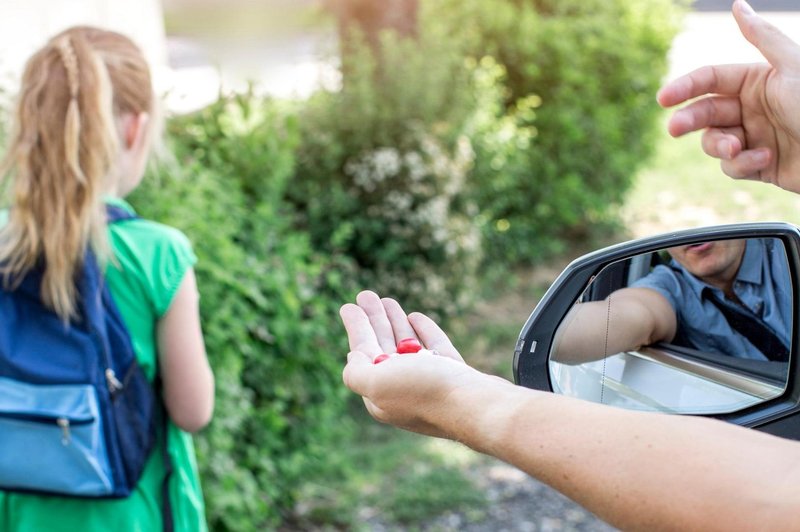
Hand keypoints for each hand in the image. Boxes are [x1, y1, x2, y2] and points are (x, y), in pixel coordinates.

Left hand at [340, 290, 494, 438]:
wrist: (479, 405)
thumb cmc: (427, 393)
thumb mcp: (378, 383)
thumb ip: (357, 371)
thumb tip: (354, 357)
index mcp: (381, 395)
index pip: (363, 355)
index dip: (356, 329)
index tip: (349, 306)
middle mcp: (403, 392)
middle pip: (383, 349)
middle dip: (373, 321)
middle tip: (366, 295)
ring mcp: (431, 384)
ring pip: (407, 348)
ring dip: (395, 323)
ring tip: (387, 300)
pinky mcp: (454, 376)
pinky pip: (435, 349)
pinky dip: (423, 332)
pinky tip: (416, 318)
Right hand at [657, 0, 799, 192]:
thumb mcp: (791, 67)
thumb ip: (762, 37)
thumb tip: (737, 6)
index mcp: (757, 81)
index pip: (710, 80)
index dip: (685, 87)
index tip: (664, 99)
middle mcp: (751, 108)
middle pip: (705, 112)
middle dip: (688, 121)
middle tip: (674, 129)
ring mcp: (753, 138)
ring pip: (713, 142)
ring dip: (719, 145)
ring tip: (736, 147)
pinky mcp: (757, 166)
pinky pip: (732, 166)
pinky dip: (742, 163)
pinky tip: (765, 159)